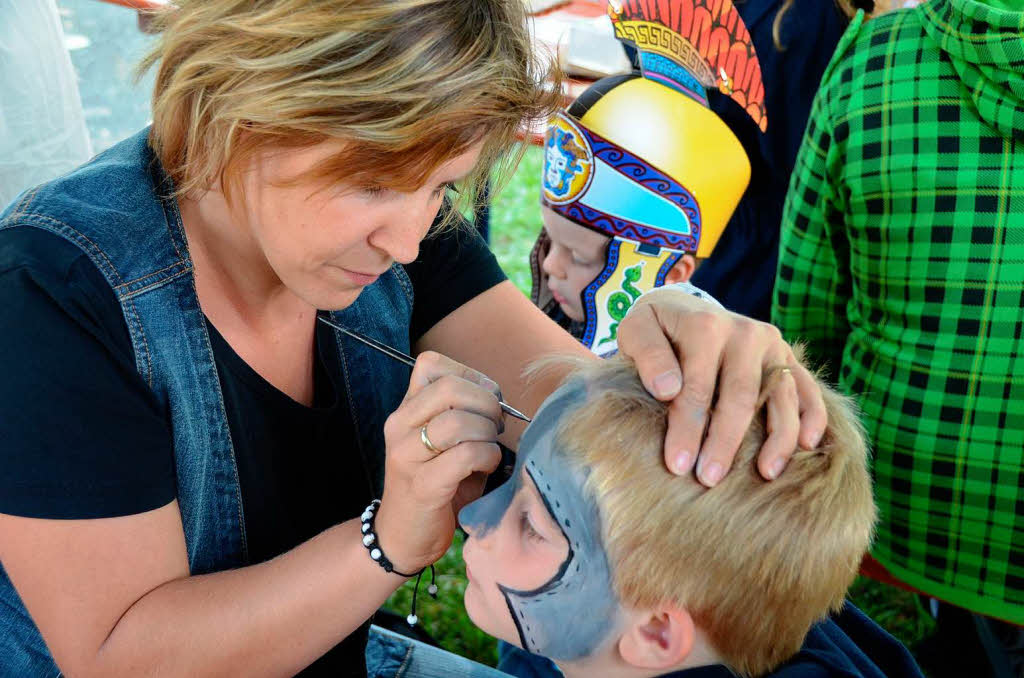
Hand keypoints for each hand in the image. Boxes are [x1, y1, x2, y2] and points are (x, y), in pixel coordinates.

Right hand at [374, 352, 502, 571]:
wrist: (404, 537)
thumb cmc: (436, 485)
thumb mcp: (443, 442)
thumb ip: (462, 413)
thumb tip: (500, 399)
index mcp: (405, 410)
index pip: (431, 364)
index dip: (470, 375)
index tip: (487, 399)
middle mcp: (399, 427)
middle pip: (449, 388)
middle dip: (486, 403)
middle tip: (496, 425)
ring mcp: (406, 456)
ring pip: (458, 421)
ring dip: (488, 433)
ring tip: (489, 449)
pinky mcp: (423, 486)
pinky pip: (466, 455)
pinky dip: (487, 457)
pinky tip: (486, 468)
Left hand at [616, 288, 826, 485]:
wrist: (683, 308)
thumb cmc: (655, 330)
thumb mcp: (636, 331)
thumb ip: (647, 355)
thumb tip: (668, 389)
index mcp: (705, 325)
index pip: (697, 386)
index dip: (687, 427)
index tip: (677, 465)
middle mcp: (744, 332)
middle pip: (740, 395)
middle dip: (725, 442)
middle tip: (709, 480)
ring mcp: (772, 345)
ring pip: (781, 396)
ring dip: (777, 438)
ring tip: (765, 475)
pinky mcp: (788, 358)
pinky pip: (808, 389)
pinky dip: (813, 417)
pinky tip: (808, 447)